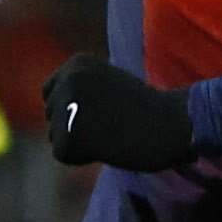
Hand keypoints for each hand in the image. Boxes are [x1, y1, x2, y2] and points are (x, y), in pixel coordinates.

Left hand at [43, 55, 195, 170]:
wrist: (170, 125)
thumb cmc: (145, 109)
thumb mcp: (107, 86)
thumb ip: (79, 91)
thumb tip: (50, 108)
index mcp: (77, 63)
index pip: (50, 91)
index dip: (71, 108)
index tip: (98, 113)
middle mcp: (67, 80)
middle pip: (51, 114)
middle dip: (74, 125)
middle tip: (110, 124)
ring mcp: (66, 107)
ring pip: (56, 135)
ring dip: (79, 141)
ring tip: (111, 133)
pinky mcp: (68, 136)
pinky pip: (63, 154)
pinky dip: (82, 157)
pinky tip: (107, 147)